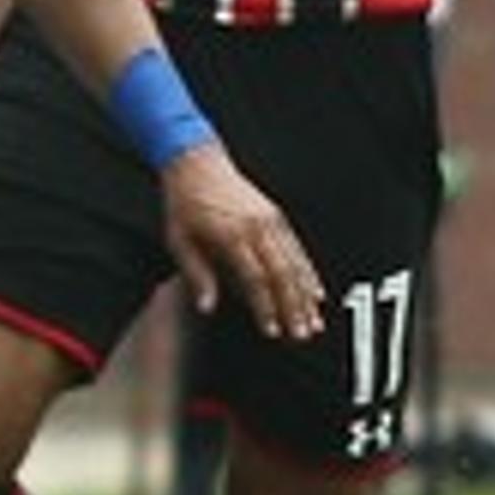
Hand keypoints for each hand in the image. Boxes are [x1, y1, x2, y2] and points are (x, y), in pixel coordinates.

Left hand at [155, 143, 324, 342]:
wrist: (196, 161)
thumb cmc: (185, 200)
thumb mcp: (179, 239)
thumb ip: (196, 275)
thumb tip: (206, 306)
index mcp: (232, 235)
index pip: (256, 280)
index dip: (266, 308)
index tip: (272, 330)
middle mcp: (256, 227)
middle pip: (283, 275)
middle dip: (295, 309)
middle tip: (302, 334)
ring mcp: (270, 220)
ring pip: (295, 263)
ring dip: (306, 295)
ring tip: (313, 321)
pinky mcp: (276, 215)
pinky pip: (297, 248)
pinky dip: (308, 272)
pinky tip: (315, 290)